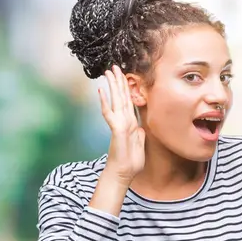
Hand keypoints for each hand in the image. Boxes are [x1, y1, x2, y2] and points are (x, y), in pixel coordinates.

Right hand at [98, 65, 144, 184]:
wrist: (123, 174)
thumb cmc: (130, 162)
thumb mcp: (139, 145)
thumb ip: (139, 134)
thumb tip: (140, 128)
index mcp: (131, 123)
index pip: (128, 101)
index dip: (126, 88)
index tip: (124, 75)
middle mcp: (124, 121)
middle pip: (121, 97)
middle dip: (118, 81)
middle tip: (114, 66)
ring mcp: (119, 124)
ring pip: (116, 101)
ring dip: (112, 86)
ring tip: (108, 73)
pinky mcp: (116, 130)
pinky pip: (110, 114)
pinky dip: (105, 102)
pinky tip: (101, 91)